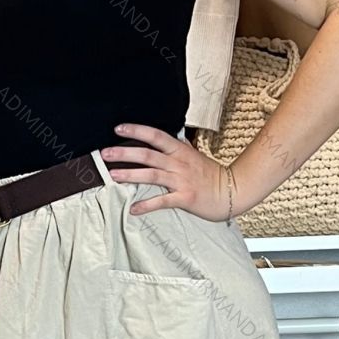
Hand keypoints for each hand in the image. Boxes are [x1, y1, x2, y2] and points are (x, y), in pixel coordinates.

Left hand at [101, 123, 237, 221]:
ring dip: (130, 175)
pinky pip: (162, 201)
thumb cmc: (212, 175)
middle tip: (105, 153)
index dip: (136, 131)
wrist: (233, 191)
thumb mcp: (195, 155)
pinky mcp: (185, 198)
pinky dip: (146, 205)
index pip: (155, 136)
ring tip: (113, 175)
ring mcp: (181, 180)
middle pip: (148, 155)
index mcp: (180, 151)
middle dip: (125, 153)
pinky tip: (133, 209)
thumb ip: (180, 146)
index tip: (118, 129)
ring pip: (152, 175)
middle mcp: (179, 163)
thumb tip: (171, 136)